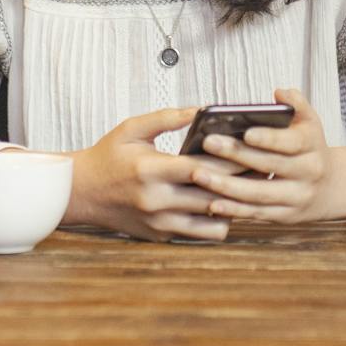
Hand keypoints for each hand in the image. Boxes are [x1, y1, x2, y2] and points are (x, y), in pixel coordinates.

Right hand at [63, 107, 238, 241]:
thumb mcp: (132, 129)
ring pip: (212, 223)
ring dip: (233, 207)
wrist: (81, 193)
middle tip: (264, 169)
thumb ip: (167, 117)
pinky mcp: (161, 236)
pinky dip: (216, 220)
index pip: (201, 168)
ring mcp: (160, 223)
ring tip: (246, 188)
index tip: (251, 150)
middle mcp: (157, 201)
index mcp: (150, 170)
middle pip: (213, 196)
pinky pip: (199, 234)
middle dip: (241, 183)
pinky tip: (224, 203)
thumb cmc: (108, 157)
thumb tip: (201, 109)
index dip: (229, 160)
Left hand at [188, 88, 335, 223]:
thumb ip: (296, 104)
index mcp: (312, 146)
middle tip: (208, 143)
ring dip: (227, 186)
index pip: (290, 142)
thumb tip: (279, 93)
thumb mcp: (310, 122)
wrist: (330, 187)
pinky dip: (233, 209)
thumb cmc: (310, 148)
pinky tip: (212, 202)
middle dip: (237, 155)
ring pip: (259, 194)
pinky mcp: (285, 216)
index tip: (245, 132)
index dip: (268, 138)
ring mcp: (297, 197)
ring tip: (200, 175)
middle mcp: (307, 172)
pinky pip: (257, 213)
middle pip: (270, 165)